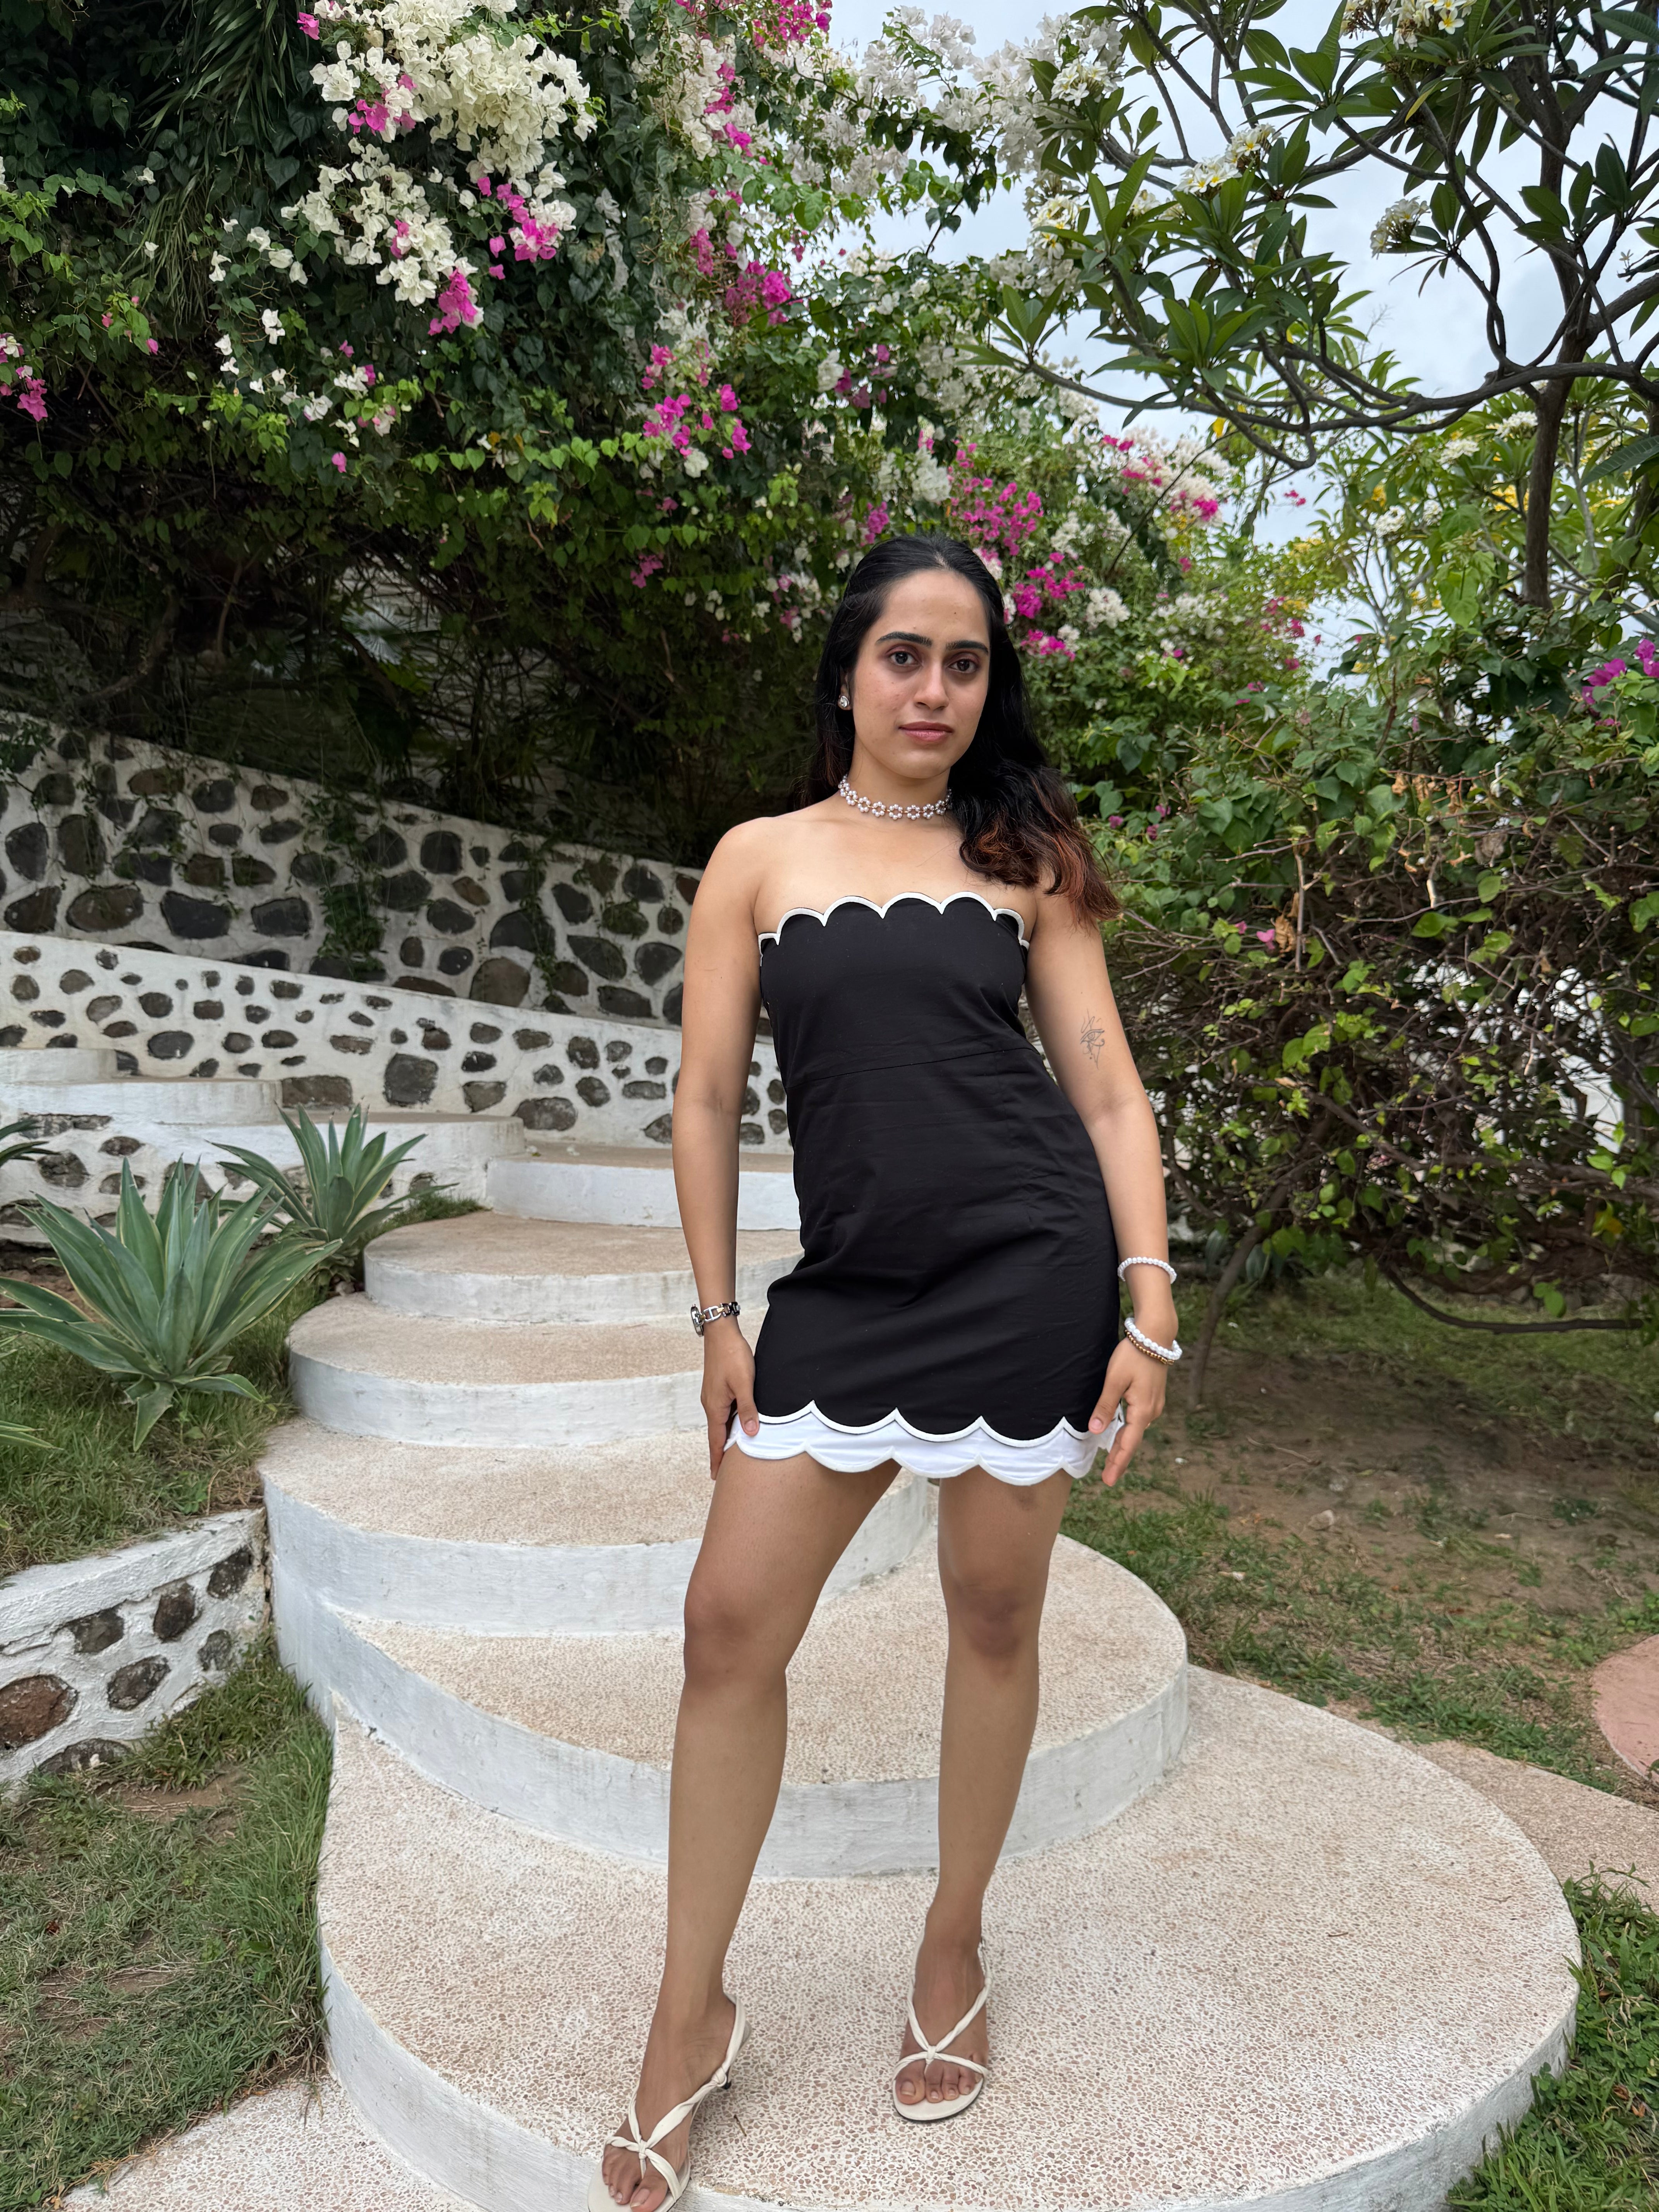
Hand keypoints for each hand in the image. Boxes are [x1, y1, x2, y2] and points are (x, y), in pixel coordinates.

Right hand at [701, 1317, 756, 1477]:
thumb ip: (748, 1409)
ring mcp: (713, 1396)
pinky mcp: (717, 1388)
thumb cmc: (733, 1356)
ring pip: (720, 1422)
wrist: (721, 1333)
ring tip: (732, 1453)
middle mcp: (710, 1404)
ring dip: (725, 1437)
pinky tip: (737, 1425)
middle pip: (716, 1434)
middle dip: (720, 1452)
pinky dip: (728, 1423)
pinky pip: (722, 1412)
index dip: (717, 1459)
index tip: (716, 1477)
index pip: (715, 1440)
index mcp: (715, 1407)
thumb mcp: (744, 1384)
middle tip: (725, 1471)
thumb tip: (750, 1433)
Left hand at [1087, 1336, 1168, 1487]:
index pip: (1128, 1444)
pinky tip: (1120, 1435)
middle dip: (1119, 1459)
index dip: (1118, 1463)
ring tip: (1111, 1461)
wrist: (1155, 1337)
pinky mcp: (1152, 1398)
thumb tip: (1095, 1430)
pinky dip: (1128, 1431)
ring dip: (1123, 1444)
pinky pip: (1138, 1420)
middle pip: (1132, 1440)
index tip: (1109, 1481)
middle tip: (1108, 1478)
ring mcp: (1154, 1405)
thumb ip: (1105, 1407)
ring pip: (1135, 1430)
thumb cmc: (1133, 1356)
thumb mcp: (1114, 1380)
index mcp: (1142, 1411)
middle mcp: (1151, 1412)